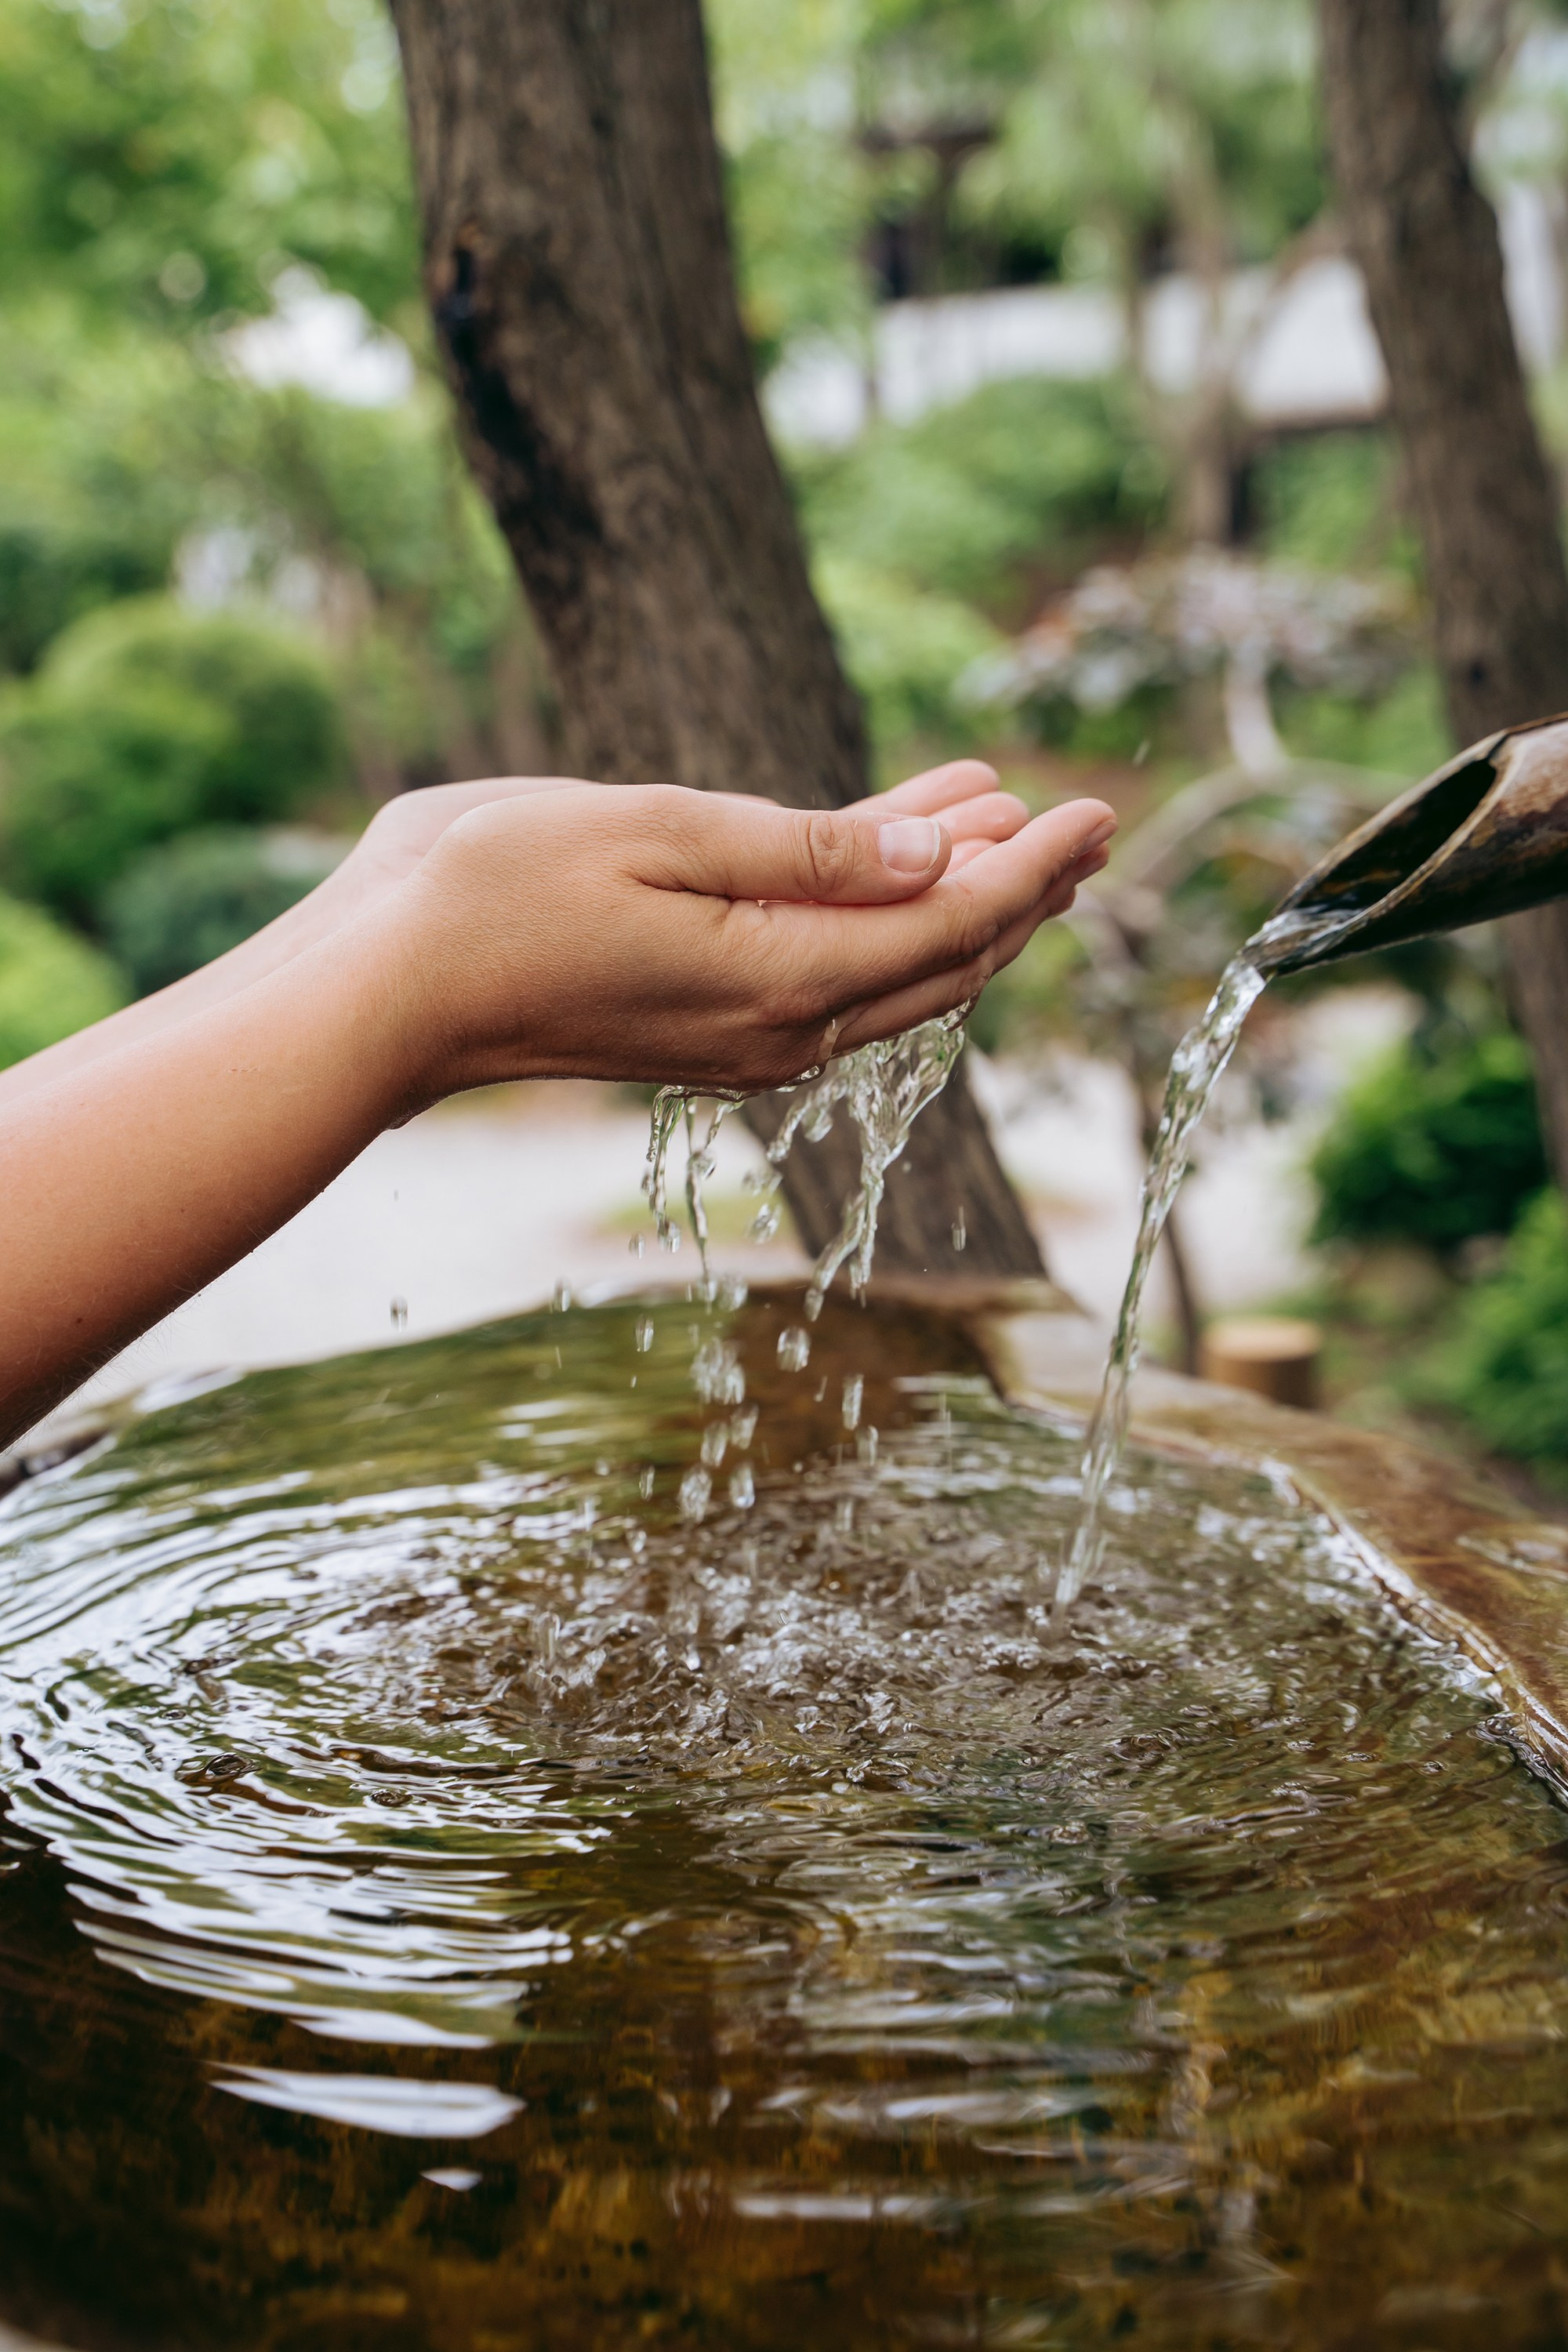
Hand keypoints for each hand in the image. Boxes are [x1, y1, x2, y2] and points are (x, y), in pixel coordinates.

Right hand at [382, 779, 1114, 1100]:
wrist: (385, 992)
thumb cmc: (497, 893)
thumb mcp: (663, 836)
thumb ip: (813, 853)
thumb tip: (941, 859)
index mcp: (784, 979)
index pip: (954, 925)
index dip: (1035, 866)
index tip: (1096, 807)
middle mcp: (784, 1029)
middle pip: (945, 963)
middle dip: (1024, 890)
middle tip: (1088, 824)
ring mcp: (748, 1038)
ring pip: (896, 973)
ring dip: (961, 901)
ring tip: (1017, 826)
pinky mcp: (711, 1027)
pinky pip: (836, 973)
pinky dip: (886, 915)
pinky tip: (901, 853)